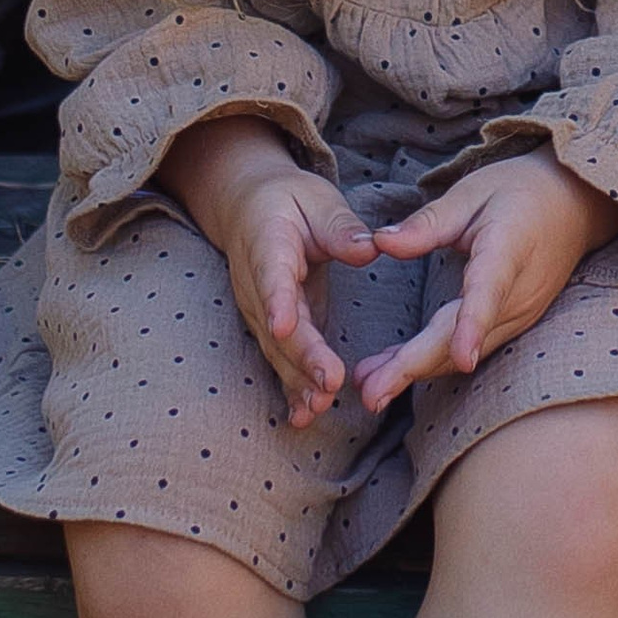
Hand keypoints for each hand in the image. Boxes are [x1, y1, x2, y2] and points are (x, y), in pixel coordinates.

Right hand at [158, 116, 376, 428]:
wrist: (248, 207)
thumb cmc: (290, 201)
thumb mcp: (318, 200)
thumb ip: (341, 227)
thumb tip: (369, 249)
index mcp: (269, 244)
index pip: (272, 275)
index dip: (278, 302)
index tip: (285, 326)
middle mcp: (256, 284)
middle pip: (276, 325)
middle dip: (301, 358)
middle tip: (328, 385)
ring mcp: (260, 310)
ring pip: (276, 350)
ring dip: (296, 381)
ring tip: (317, 409)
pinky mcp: (271, 327)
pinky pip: (280, 359)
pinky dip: (291, 389)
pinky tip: (303, 418)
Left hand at [352, 151, 617, 410]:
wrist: (574, 206)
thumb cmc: (519, 191)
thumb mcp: (471, 192)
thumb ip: (427, 222)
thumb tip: (380, 242)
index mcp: (508, 251)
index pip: (490, 291)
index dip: (473, 325)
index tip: (462, 358)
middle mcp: (518, 293)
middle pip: (464, 336)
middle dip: (415, 367)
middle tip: (370, 394)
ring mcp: (519, 314)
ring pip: (463, 351)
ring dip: (417, 372)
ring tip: (370, 388)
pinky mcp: (512, 324)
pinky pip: (471, 347)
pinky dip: (433, 362)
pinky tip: (395, 370)